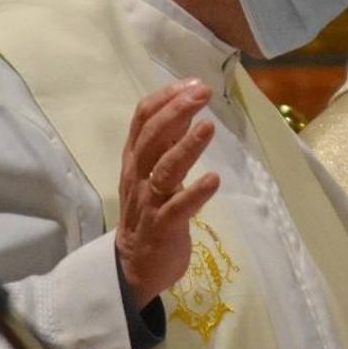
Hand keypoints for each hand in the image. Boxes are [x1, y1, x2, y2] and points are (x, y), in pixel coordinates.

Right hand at [117, 79, 220, 308]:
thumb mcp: (152, 172)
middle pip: (152, 138)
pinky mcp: (162, 228)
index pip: (142, 119)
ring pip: (164, 170)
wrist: (134, 266)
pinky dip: (195, 193)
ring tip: (208, 126)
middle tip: (203, 92)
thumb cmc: (148, 212)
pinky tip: (213, 180)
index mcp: (135, 159)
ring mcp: (149, 202)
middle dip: (176, 111)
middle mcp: (138, 176)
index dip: (165, 98)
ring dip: (186, 147)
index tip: (192, 83)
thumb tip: (186, 109)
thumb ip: (166, 143)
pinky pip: (177, 209)